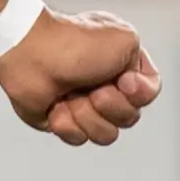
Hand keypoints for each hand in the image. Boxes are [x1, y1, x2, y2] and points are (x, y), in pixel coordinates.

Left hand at [0, 8, 160, 145]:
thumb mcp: (127, 41)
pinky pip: (79, 138)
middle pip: (130, 118)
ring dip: (87, 114)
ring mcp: (86, 105)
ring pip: (107, 134)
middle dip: (110, 104)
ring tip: (70, 94)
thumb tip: (129, 93)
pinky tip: (55, 105)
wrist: (31, 53)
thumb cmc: (75, 43)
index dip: (139, 94)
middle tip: (91, 86)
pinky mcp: (64, 120)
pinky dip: (66, 123)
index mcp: (124, 65)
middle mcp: (108, 86)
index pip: (148, 94)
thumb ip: (144, 69)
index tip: (123, 80)